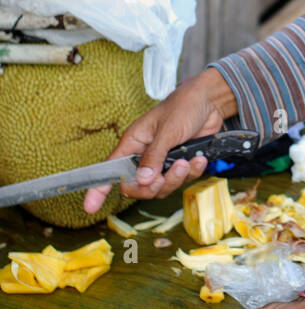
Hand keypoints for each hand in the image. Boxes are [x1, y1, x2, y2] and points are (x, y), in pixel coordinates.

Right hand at [83, 67, 237, 212]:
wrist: (210, 101)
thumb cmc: (183, 107)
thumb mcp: (167, 130)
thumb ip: (154, 156)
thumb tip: (142, 181)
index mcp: (133, 144)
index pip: (111, 170)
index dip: (99, 189)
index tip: (89, 207)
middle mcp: (144, 156)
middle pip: (138, 186)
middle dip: (153, 186)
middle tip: (166, 175)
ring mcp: (163, 162)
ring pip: (162, 187)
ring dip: (176, 178)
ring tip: (187, 161)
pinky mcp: (180, 165)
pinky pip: (182, 181)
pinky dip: (192, 172)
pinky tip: (198, 159)